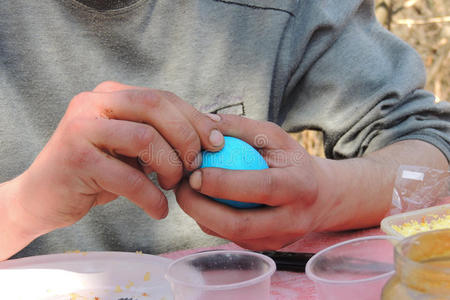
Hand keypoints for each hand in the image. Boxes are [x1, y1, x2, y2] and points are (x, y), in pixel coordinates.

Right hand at [11, 81, 223, 236]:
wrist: (45, 196)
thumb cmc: (98, 172)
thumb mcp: (131, 147)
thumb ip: (161, 134)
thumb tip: (213, 130)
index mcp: (111, 94)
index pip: (162, 97)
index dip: (195, 119)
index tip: (217, 142)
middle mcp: (93, 103)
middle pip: (156, 106)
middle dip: (187, 138)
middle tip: (195, 167)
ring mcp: (82, 128)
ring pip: (146, 137)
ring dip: (170, 167)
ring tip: (172, 186)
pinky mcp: (76, 159)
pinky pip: (129, 177)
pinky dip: (151, 198)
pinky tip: (158, 210)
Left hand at [176, 114, 334, 249]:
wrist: (320, 197)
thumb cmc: (292, 162)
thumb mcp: (275, 137)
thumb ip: (241, 127)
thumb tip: (204, 120)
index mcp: (298, 186)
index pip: (260, 187)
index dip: (223, 183)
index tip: (195, 173)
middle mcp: (292, 219)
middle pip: (240, 224)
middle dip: (201, 208)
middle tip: (180, 187)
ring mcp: (278, 239)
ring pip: (230, 235)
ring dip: (200, 215)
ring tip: (185, 192)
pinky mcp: (265, 248)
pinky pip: (230, 238)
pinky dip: (210, 221)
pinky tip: (202, 202)